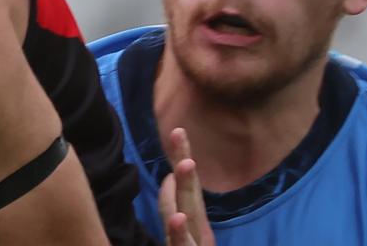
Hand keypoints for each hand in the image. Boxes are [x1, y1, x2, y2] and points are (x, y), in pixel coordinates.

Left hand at [158, 127, 214, 245]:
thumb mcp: (182, 236)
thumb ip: (174, 210)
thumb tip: (169, 179)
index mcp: (195, 224)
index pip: (186, 188)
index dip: (180, 161)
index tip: (176, 133)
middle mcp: (197, 230)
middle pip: (190, 194)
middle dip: (184, 163)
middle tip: (178, 132)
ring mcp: (195, 244)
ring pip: (191, 216)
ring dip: (187, 187)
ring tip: (186, 162)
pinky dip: (180, 234)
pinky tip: (177, 218)